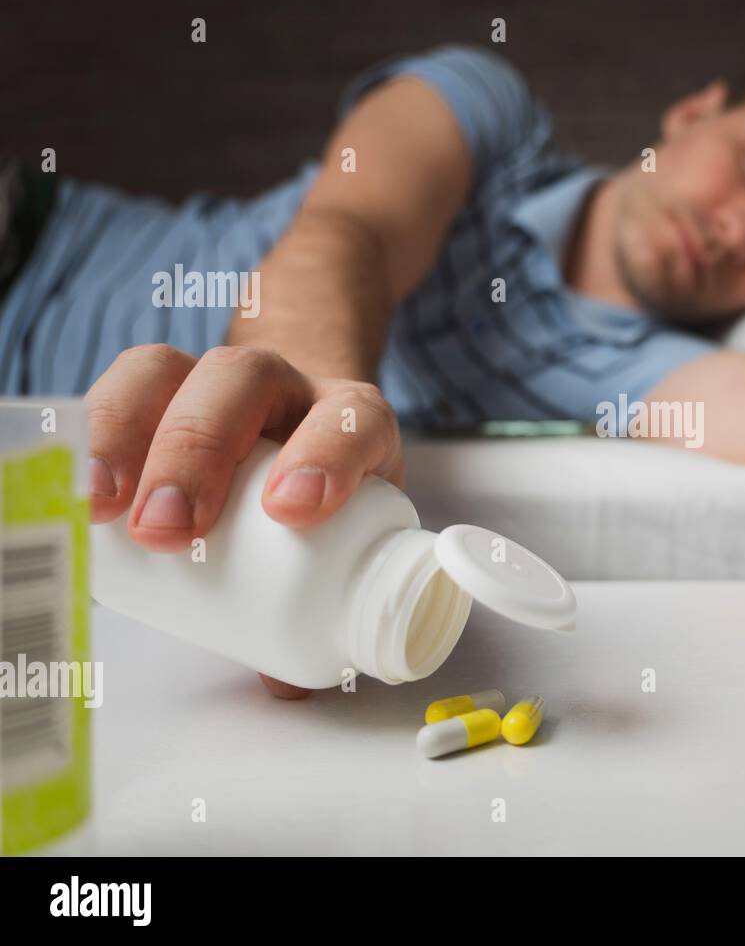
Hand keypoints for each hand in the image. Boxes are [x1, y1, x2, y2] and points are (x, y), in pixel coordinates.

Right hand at [85, 343, 404, 698]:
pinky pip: (122, 386)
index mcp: (355, 421)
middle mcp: (288, 387)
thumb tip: (281, 684)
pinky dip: (95, 429)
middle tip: (171, 530)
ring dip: (128, 435)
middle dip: (198, 450)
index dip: (326, 457)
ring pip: (170, 370)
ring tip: (106, 512)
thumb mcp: (349, 540)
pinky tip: (79, 486)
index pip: (350, 421)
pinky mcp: (164, 386)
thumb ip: (325, 608)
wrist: (307, 429)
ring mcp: (219, 378)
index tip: (292, 513)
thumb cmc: (334, 497)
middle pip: (242, 381)